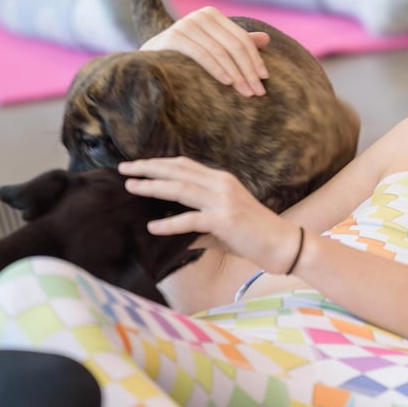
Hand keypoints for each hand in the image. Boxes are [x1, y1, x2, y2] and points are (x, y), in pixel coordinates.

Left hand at [121, 157, 300, 272]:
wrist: (283, 243)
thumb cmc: (253, 234)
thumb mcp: (224, 218)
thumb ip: (199, 218)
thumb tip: (173, 227)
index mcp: (221, 180)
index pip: (184, 165)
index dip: (159, 163)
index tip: (137, 165)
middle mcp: (221, 184)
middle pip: (178, 171)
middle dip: (148, 169)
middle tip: (124, 169)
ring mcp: (223, 201)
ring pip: (180, 188)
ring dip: (153, 187)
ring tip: (131, 187)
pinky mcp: (224, 220)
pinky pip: (190, 219)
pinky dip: (169, 224)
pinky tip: (152, 227)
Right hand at [142, 7, 269, 96]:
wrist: (149, 61)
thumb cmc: (186, 56)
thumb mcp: (214, 47)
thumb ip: (237, 43)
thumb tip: (266, 39)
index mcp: (212, 15)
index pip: (241, 39)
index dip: (255, 59)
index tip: (265, 79)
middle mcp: (200, 15)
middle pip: (234, 45)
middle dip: (248, 70)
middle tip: (258, 92)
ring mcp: (186, 24)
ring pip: (220, 51)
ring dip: (236, 74)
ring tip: (246, 92)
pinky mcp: (173, 36)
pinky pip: (202, 54)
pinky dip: (217, 69)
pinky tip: (227, 83)